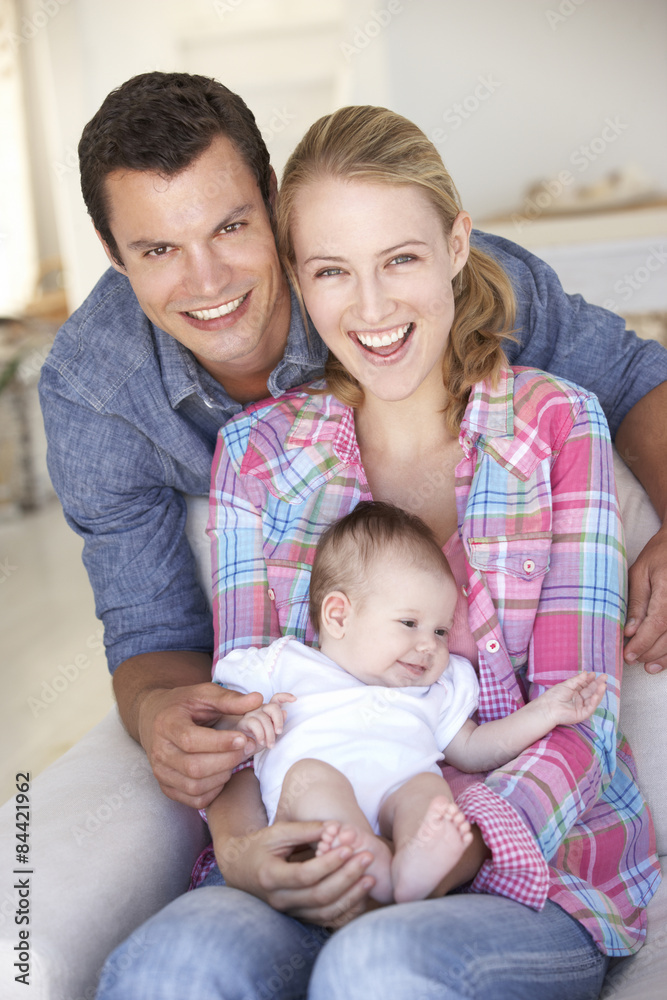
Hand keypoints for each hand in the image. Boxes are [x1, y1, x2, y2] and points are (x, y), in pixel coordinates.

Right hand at [138, 683, 263, 807]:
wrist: (154, 717)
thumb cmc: (183, 705)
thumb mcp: (203, 694)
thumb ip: (229, 699)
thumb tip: (258, 699)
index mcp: (167, 724)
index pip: (191, 740)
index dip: (220, 743)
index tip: (244, 738)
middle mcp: (159, 751)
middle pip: (194, 767)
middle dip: (227, 760)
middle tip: (247, 748)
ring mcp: (161, 772)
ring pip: (194, 786)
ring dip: (222, 776)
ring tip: (235, 759)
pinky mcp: (167, 787)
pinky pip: (193, 799)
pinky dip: (214, 791)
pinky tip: (223, 773)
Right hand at [215, 820, 375, 928]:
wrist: (238, 869)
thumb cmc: (259, 846)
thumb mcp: (277, 832)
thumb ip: (305, 830)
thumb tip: (335, 826)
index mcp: (270, 876)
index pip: (305, 874)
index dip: (329, 863)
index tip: (348, 847)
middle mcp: (278, 899)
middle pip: (318, 896)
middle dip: (347, 877)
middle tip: (366, 858)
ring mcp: (288, 912)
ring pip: (324, 912)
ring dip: (351, 896)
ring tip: (370, 878)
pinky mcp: (297, 917)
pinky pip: (324, 920)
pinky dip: (345, 910)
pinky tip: (361, 896)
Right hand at [236, 693, 296, 748]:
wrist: (247, 749)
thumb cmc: (262, 739)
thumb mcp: (274, 733)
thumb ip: (280, 723)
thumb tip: (285, 712)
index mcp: (269, 710)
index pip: (277, 698)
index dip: (285, 697)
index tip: (294, 699)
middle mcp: (261, 709)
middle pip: (273, 707)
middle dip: (278, 720)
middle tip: (279, 733)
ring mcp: (252, 713)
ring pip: (264, 718)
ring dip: (269, 733)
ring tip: (270, 745)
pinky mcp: (244, 721)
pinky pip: (255, 724)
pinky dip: (260, 734)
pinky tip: (262, 742)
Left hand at [541, 672, 606, 725]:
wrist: (548, 707)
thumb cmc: (554, 695)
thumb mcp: (567, 684)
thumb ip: (578, 680)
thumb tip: (586, 673)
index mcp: (575, 692)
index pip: (586, 685)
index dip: (591, 680)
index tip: (595, 674)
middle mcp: (579, 699)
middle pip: (591, 691)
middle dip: (598, 684)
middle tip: (605, 677)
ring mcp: (581, 707)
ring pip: (593, 699)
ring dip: (599, 692)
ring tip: (603, 685)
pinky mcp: (582, 714)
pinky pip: (590, 708)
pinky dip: (594, 701)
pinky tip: (597, 694)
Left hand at [624, 524, 666, 673]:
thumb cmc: (659, 555)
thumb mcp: (640, 573)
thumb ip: (636, 603)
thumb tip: (629, 631)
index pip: (657, 623)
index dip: (643, 642)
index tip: (628, 654)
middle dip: (651, 652)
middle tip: (633, 660)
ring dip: (665, 656)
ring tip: (648, 666)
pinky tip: (664, 658)